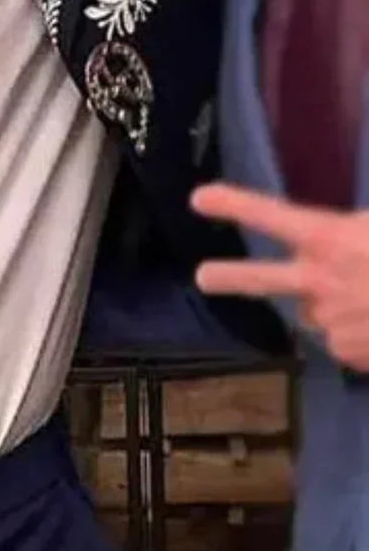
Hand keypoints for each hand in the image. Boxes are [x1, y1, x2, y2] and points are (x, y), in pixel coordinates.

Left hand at [192, 182, 368, 369]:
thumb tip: (330, 243)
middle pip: (262, 278)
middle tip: (202, 276)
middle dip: (229, 277)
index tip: (199, 198)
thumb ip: (351, 236)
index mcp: (332, 239)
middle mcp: (321, 280)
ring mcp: (331, 320)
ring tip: (368, 297)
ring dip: (333, 306)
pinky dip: (357, 336)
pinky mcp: (347, 353)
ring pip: (316, 312)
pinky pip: (341, 341)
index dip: (235, 206)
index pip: (272, 217)